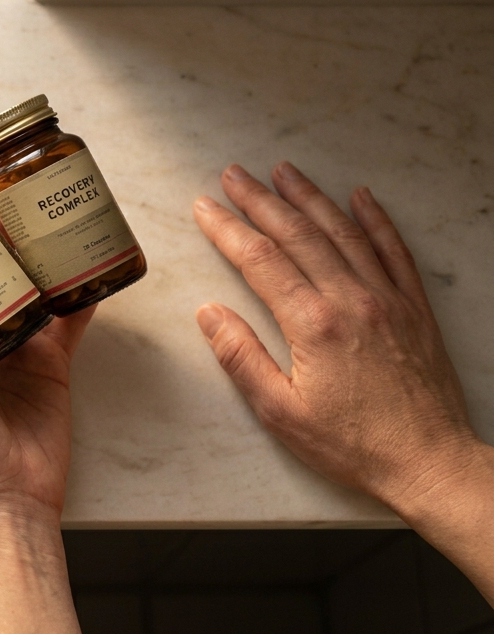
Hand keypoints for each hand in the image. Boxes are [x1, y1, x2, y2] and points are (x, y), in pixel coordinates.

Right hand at [194, 162, 493, 601]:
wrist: (429, 462)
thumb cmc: (353, 445)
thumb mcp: (281, 412)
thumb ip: (241, 357)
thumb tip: (210, 312)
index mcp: (314, 324)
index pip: (260, 260)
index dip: (227, 229)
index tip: (204, 207)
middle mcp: (352, 300)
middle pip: (298, 235)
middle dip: (261, 200)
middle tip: (234, 174)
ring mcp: (388, 299)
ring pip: (343, 232)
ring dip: (310, 198)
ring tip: (284, 171)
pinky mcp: (414, 308)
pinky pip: (394, 250)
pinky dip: (376, 219)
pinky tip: (361, 196)